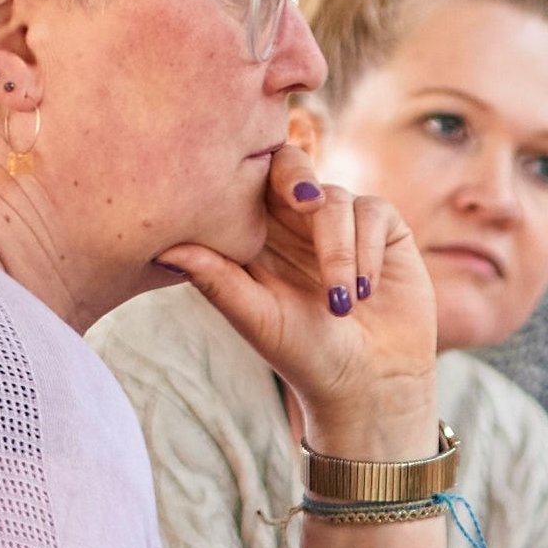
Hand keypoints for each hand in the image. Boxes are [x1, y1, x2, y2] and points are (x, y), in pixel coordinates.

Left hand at [161, 115, 438, 466]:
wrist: (370, 384)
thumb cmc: (304, 355)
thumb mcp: (256, 319)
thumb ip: (216, 280)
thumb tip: (163, 250)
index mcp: (258, 232)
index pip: (249, 178)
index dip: (251, 168)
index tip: (264, 196)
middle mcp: (298, 219)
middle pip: (292, 163)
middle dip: (298, 178)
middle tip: (306, 203)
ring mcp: (341, 220)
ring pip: (336, 200)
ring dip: (338, 252)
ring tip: (340, 306)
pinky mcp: (383, 228)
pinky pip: (372, 214)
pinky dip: (367, 254)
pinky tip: (365, 293)